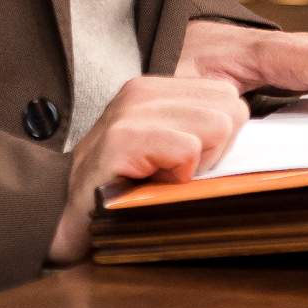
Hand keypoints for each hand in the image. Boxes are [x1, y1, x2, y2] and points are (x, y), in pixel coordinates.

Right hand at [47, 74, 247, 263]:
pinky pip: (187, 148)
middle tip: (174, 174)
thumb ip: (199, 133)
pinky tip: (151, 185)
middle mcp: (142, 91)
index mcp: (156, 89)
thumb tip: (245, 136)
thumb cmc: (121, 189)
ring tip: (161, 179)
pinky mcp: (123, 138)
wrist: (62, 218)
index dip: (219, 140)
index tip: (184, 163)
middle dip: (214, 151)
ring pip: (217, 125)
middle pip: (231, 109)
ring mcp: (130, 111)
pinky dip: (178, 175)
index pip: (229, 97)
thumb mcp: (164, 149)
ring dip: (196, 165)